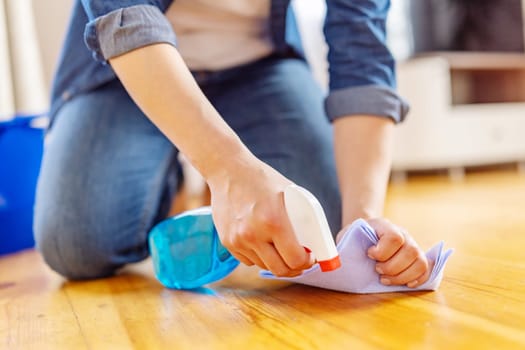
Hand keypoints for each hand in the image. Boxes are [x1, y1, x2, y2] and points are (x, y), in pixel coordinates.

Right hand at [207, 157, 313, 276]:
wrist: (228, 170)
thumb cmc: (262, 179)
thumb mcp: (290, 192)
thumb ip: (302, 217)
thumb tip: (316, 241)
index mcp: (273, 221)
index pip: (295, 258)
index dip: (307, 261)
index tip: (310, 257)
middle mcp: (253, 234)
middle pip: (280, 269)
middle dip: (294, 268)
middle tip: (299, 259)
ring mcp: (238, 240)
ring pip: (263, 266)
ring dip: (276, 261)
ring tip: (280, 248)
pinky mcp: (227, 242)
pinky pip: (248, 260)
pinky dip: (258, 256)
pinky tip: (262, 241)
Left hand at [341, 218, 431, 287]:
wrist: (365, 232)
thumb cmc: (355, 237)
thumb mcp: (346, 236)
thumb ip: (344, 245)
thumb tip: (337, 261)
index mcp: (384, 225)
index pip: (394, 237)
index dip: (383, 251)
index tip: (369, 255)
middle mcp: (403, 234)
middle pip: (411, 251)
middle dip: (392, 267)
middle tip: (377, 271)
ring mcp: (412, 245)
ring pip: (420, 262)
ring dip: (402, 276)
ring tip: (385, 279)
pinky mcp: (417, 257)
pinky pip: (426, 269)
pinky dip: (416, 279)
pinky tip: (403, 282)